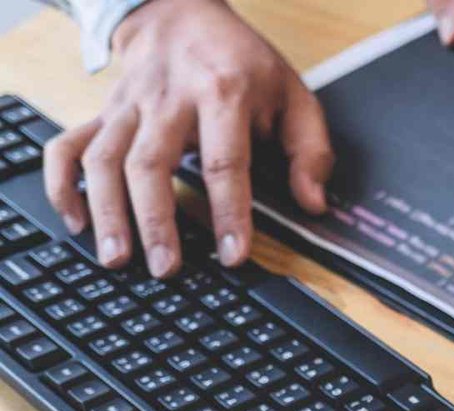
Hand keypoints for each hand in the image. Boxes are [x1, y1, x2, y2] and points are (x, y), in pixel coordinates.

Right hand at [43, 0, 331, 276]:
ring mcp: (128, 107)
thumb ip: (310, 150)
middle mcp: (168, 99)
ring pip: (105, 159)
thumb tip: (313, 203)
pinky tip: (76, 221)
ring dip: (107, 212)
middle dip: (156, 220)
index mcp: (222, 93)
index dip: (229, 211)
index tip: (233, 253)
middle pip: (151, 164)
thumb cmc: (241, 62)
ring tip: (118, 258)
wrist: (182, 13)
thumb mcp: (294, 95)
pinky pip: (69, 146)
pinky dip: (65, 184)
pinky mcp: (103, 113)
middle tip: (165, 267)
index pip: (224, 160)